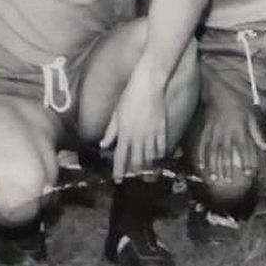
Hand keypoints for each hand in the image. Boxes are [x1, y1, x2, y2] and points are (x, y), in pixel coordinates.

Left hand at [100, 62, 168, 181]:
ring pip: (150, 158)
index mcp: (124, 133)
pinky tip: (158, 160)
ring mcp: (151, 134)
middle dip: (134, 173)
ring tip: (147, 175)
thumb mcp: (116, 114)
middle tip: (134, 178)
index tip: (118, 180)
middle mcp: (137, 137)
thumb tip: (103, 144)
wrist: (149, 85)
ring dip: (148, 168)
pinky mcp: (162, 130)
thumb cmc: (130, 97)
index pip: (120, 157)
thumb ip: (111, 131)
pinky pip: (162, 149)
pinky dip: (160, 157)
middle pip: (136, 161)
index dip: (119, 170)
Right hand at [195, 100, 265, 187]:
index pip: (244, 148)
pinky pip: (202, 145)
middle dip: (227, 168)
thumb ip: (256, 133)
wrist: (218, 93)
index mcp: (238, 129)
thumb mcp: (251, 116)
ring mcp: (213, 132)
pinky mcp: (205, 131)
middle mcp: (225, 133)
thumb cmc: (237, 104)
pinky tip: (202, 167)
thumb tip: (265, 147)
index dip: (247, 161)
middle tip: (229, 182)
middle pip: (226, 153)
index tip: (249, 173)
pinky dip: (201, 156)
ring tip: (215, 179)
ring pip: (213, 152)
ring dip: (214, 166)